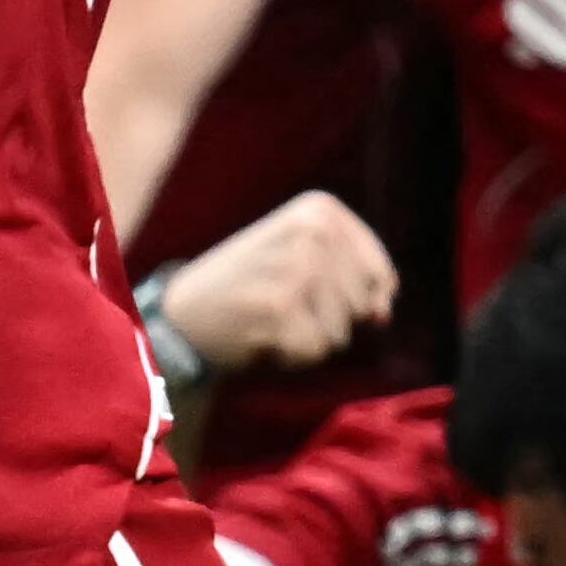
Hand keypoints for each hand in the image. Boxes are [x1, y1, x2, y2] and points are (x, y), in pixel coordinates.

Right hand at [158, 189, 395, 368]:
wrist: (183, 313)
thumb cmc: (251, 288)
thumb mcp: (305, 263)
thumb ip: (354, 282)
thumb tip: (382, 314)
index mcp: (319, 209)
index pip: (380, 274)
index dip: (359, 301)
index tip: (311, 294)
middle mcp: (311, 230)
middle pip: (363, 306)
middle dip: (330, 321)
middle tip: (282, 306)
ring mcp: (295, 266)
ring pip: (342, 332)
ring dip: (310, 339)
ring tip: (272, 319)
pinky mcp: (278, 306)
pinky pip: (315, 351)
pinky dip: (292, 355)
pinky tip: (261, 335)